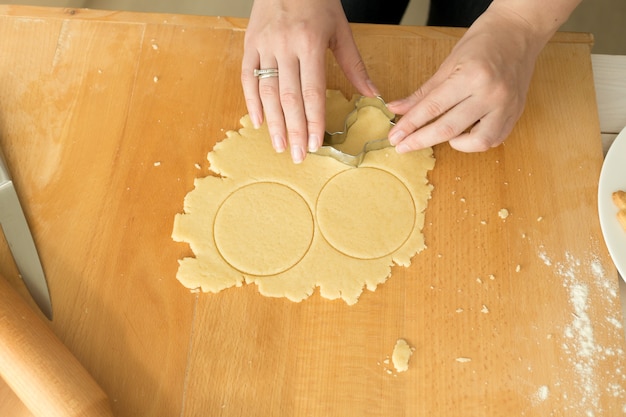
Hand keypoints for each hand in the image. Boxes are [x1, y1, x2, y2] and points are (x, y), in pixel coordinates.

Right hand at [241, 0, 378, 162]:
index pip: (312, 92)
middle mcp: (284, 46)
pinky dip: (251, 101)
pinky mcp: (249, 44)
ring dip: (273, 123)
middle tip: (299, 156)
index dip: (314, 121)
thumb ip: (354, 65)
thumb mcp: (341, 30)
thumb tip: (373, 96)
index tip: (316, 144)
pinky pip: (246, 78)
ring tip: (280, 146)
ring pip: (266, 92)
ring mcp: (263, 46)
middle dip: (295, 130)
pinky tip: (258, 122)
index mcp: (310, 43)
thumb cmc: (318, 1)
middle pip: (288, 98)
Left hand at [387, 4, 551, 152]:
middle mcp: (491, 94)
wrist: (518, 32)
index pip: (433, 108)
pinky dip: (476, 142)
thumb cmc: (483, 42)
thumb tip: (397, 109)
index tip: (395, 137)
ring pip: (477, 142)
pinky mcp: (516, 113)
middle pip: (449, 129)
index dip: (410, 125)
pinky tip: (465, 133)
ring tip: (444, 134)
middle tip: (402, 146)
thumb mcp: (448, 64)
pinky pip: (494, 139)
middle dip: (420, 140)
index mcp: (471, 76)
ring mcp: (506, 106)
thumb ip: (423, 93)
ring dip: (455, 144)